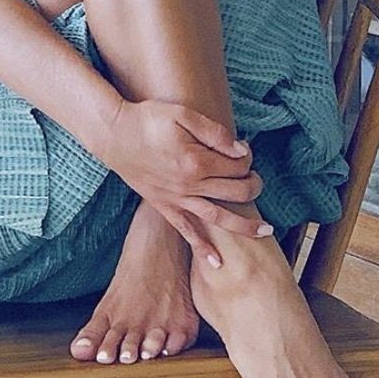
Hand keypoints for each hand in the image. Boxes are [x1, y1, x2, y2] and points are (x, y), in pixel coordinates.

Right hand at [101, 97, 268, 260]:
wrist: (113, 134)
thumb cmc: (149, 119)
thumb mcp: (183, 114)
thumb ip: (214, 133)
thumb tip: (241, 151)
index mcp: (196, 161)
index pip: (237, 166)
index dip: (247, 158)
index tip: (245, 150)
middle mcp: (189, 185)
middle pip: (234, 192)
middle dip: (253, 188)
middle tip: (259, 182)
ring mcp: (176, 199)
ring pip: (217, 218)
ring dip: (244, 226)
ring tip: (265, 232)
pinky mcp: (164, 207)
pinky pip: (186, 231)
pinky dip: (202, 248)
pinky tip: (216, 263)